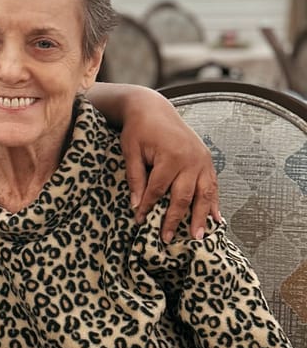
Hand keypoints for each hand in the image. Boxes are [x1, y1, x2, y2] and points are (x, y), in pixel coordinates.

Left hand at [119, 93, 219, 242]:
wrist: (154, 108)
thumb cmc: (138, 130)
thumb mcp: (131, 152)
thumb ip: (135, 178)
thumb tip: (136, 205)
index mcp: (170, 157)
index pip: (158, 190)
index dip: (148, 208)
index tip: (139, 222)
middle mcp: (191, 160)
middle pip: (184, 196)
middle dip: (175, 220)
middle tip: (168, 239)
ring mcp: (202, 160)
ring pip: (204, 194)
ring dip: (201, 217)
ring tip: (198, 237)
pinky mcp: (207, 160)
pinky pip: (213, 185)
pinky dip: (214, 203)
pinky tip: (216, 219)